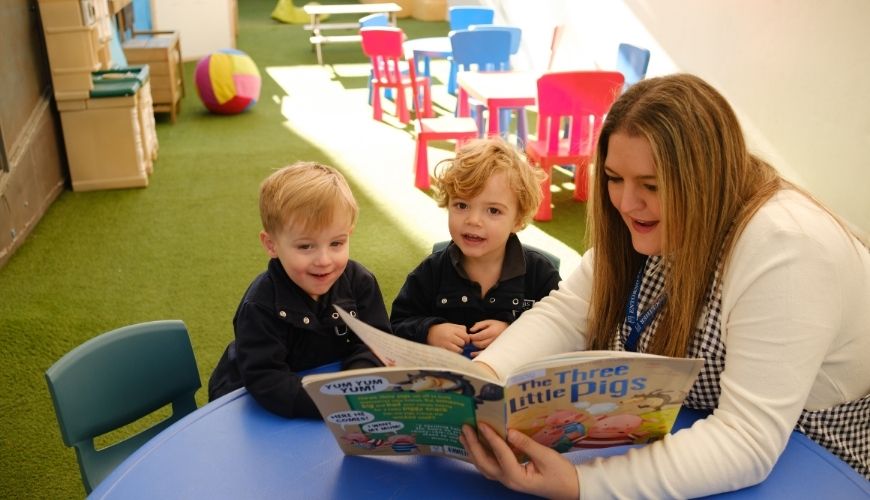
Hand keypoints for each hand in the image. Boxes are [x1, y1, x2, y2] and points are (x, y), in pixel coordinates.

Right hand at [427, 323, 469, 353]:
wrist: (429, 333)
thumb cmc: (442, 329)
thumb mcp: (451, 325)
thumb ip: (461, 328)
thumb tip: (469, 335)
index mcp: (452, 330)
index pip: (465, 336)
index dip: (467, 339)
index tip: (464, 339)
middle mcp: (449, 337)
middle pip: (462, 343)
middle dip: (463, 344)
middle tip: (459, 343)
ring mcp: (445, 344)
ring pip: (459, 350)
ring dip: (459, 350)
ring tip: (455, 347)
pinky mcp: (443, 350)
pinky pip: (453, 354)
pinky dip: (454, 353)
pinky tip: (451, 350)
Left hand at [459, 423, 578, 499]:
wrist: (569, 488)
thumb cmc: (561, 473)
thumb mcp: (546, 457)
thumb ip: (527, 444)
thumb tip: (509, 431)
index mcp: (517, 477)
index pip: (500, 454)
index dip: (490, 438)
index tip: (481, 423)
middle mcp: (508, 480)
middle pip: (484, 463)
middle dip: (473, 445)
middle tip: (465, 428)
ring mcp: (507, 479)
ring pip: (484, 466)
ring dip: (473, 450)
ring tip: (463, 435)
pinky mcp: (509, 476)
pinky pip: (490, 466)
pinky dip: (480, 455)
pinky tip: (476, 446)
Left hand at [468, 320, 508, 353]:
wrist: (508, 330)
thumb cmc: (497, 325)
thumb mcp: (488, 322)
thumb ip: (479, 325)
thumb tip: (471, 330)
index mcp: (492, 332)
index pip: (479, 336)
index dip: (472, 336)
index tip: (469, 335)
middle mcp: (493, 340)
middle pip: (479, 344)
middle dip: (473, 342)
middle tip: (471, 339)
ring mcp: (494, 346)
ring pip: (481, 349)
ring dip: (475, 347)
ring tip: (473, 343)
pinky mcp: (494, 350)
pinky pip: (485, 354)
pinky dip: (478, 354)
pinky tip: (472, 354)